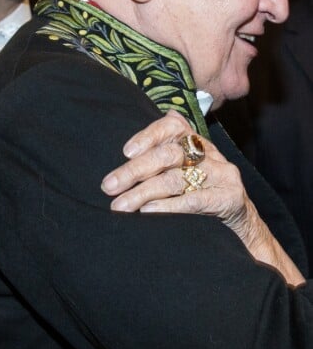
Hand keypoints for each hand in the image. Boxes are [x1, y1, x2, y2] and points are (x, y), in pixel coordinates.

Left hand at [101, 111, 246, 233]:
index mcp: (193, 141)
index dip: (147, 136)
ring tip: (121, 206)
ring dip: (142, 193)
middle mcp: (208, 152)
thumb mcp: (179, 171)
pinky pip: (194, 200)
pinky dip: (168, 206)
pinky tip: (149, 212)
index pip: (171, 126)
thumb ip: (156, 159)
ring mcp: (222, 174)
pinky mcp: (231, 197)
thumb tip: (121, 163)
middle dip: (134, 171)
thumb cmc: (198, 192)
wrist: (239, 223)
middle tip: (109, 186)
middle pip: (167, 155)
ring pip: (175, 179)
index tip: (125, 152)